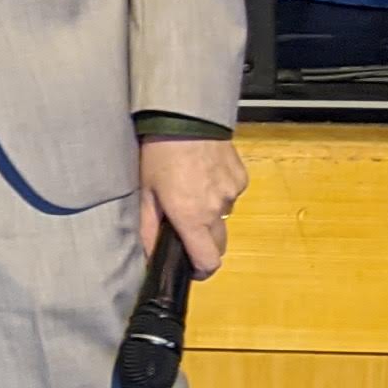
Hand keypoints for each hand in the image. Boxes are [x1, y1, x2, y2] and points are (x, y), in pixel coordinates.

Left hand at [138, 136, 248, 278]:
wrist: (185, 117)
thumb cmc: (158, 155)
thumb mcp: (146, 192)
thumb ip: (148, 229)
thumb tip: (150, 257)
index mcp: (191, 217)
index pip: (209, 261)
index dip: (201, 270)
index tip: (192, 267)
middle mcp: (216, 210)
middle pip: (219, 244)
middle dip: (204, 242)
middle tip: (186, 227)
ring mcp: (232, 193)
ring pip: (224, 216)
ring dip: (211, 213)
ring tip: (191, 190)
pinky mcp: (241, 177)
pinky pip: (232, 194)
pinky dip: (219, 191)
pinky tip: (204, 174)